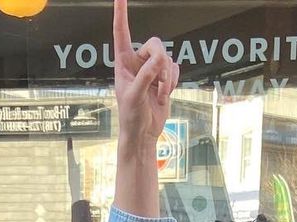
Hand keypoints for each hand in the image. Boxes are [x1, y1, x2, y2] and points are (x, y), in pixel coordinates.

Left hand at [112, 0, 178, 145]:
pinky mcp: (164, 77)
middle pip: (155, 44)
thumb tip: (159, 61)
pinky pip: (175, 69)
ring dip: (166, 78)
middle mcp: (137, 62)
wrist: (143, 133)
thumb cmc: (131, 116)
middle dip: (160, 62)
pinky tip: (164, 94)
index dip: (121, 14)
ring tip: (159, 94)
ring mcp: (151, 69)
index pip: (122, 33)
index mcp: (123, 62)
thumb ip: (146, 76)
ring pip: (167, 58)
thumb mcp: (135, 96)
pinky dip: (172, 83)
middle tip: (158, 80)